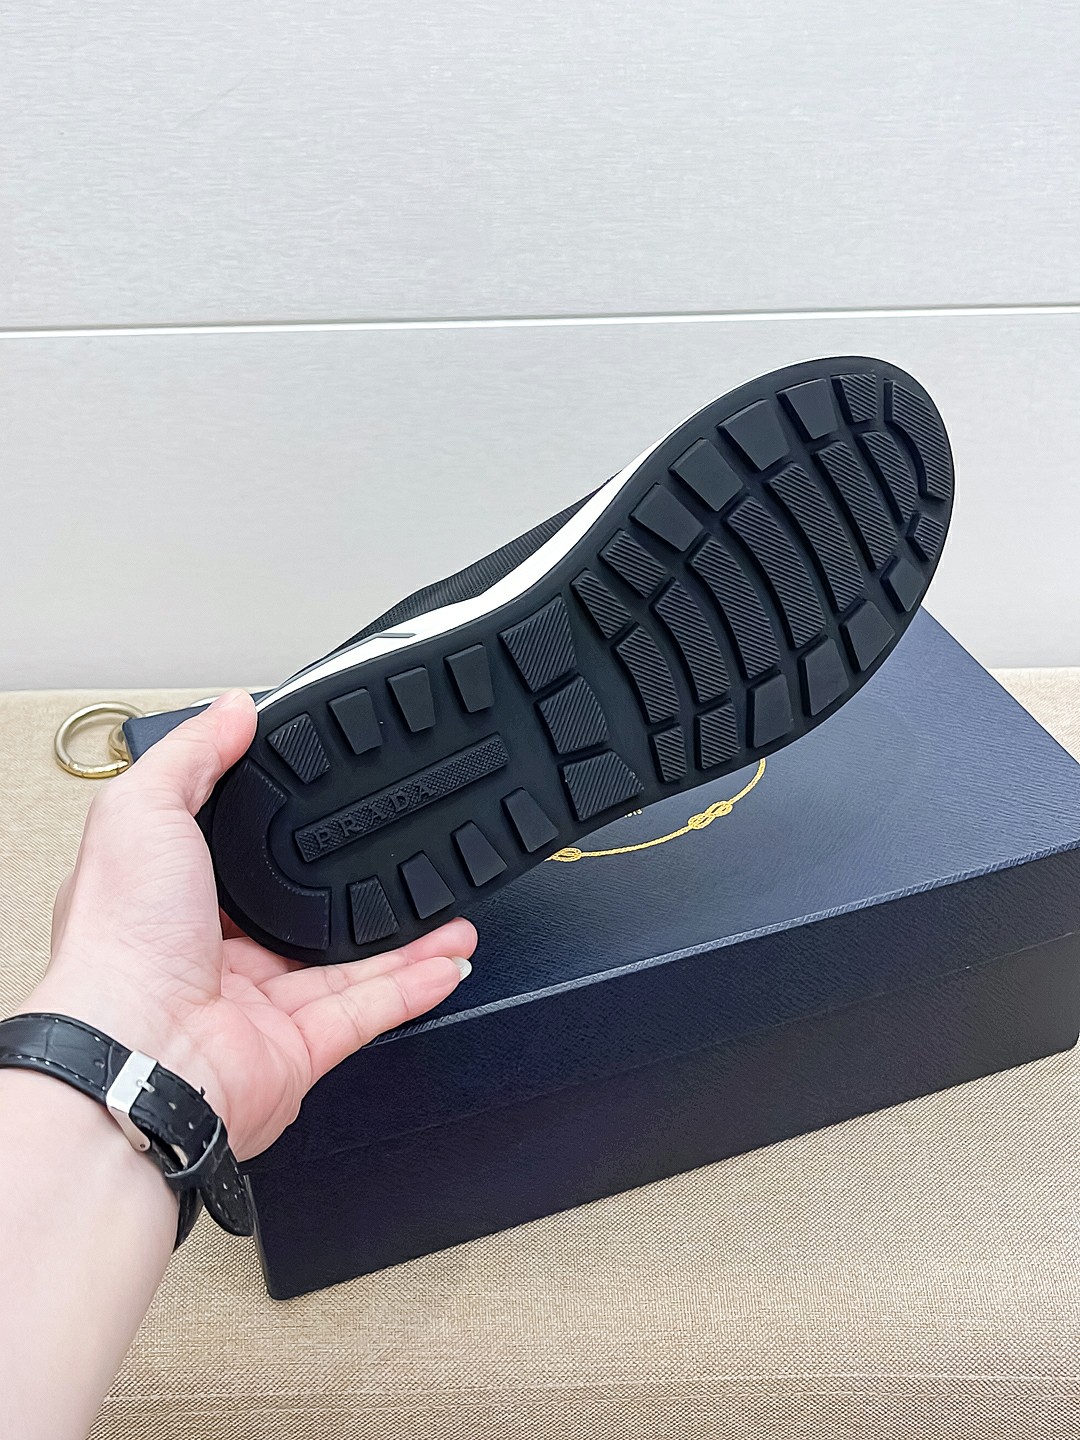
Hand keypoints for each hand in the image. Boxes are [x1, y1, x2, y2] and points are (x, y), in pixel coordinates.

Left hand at [22, 690, 475, 1159]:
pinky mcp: (299, 1052)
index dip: (285, 835)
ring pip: (350, 967)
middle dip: (359, 892)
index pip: (240, 859)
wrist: (137, 1056)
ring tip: (452, 910)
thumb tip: (232, 709)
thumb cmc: (118, 945)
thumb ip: (192, 755)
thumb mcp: (141, 811)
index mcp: (173, 902)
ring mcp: (261, 1008)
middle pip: (305, 917)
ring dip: (407, 940)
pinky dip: (414, 987)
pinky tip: (448, 960)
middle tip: (404, 859)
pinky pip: (370, 1012)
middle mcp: (217, 957)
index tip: (332, 807)